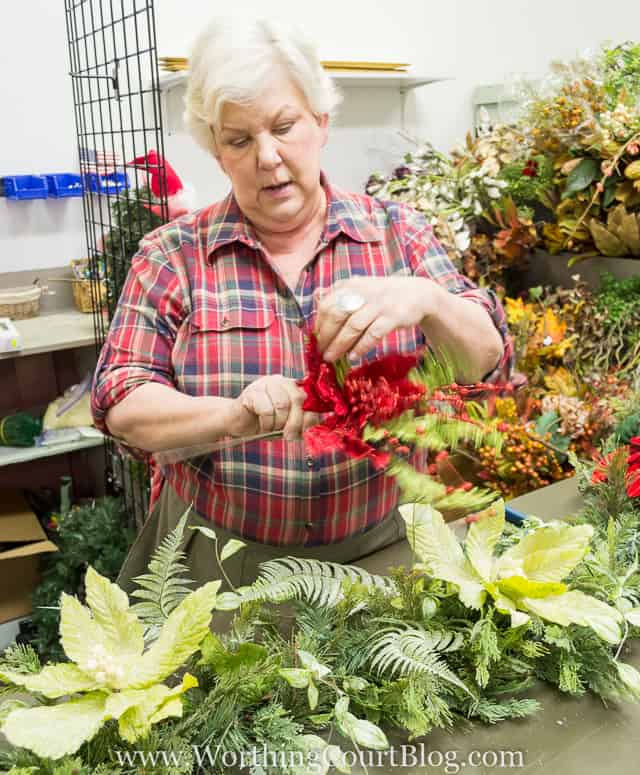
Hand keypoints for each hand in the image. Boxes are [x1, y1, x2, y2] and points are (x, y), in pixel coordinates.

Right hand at [232, 375, 320, 439]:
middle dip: (295, 422)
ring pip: (282, 405)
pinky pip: (267, 410)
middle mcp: (281, 381)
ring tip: (271, 428)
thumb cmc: (265, 423)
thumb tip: (320, 420)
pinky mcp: (252, 392)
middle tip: (288, 435)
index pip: (309, 398)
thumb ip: (304, 421)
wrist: (238, 423)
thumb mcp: (288, 425)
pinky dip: (266, 423)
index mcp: (292, 386)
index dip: (309, 417)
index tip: (303, 432)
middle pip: (297, 398)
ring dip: (278, 423)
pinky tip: (261, 425)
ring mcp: (265, 383)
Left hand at [314, 276, 436, 361]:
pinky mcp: (393, 316)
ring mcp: (378, 304)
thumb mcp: (360, 288)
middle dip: (325, 337)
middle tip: (320, 353)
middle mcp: (362, 292)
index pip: (326, 304)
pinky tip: (353, 357)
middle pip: (336, 315)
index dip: (319, 324)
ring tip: (331, 358)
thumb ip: (339, 293)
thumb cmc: (383, 295)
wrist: (418, 294)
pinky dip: (361, 347)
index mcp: (351, 285)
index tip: (316, 340)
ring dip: (339, 345)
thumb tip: (315, 296)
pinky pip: (372, 334)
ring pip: (352, 326)